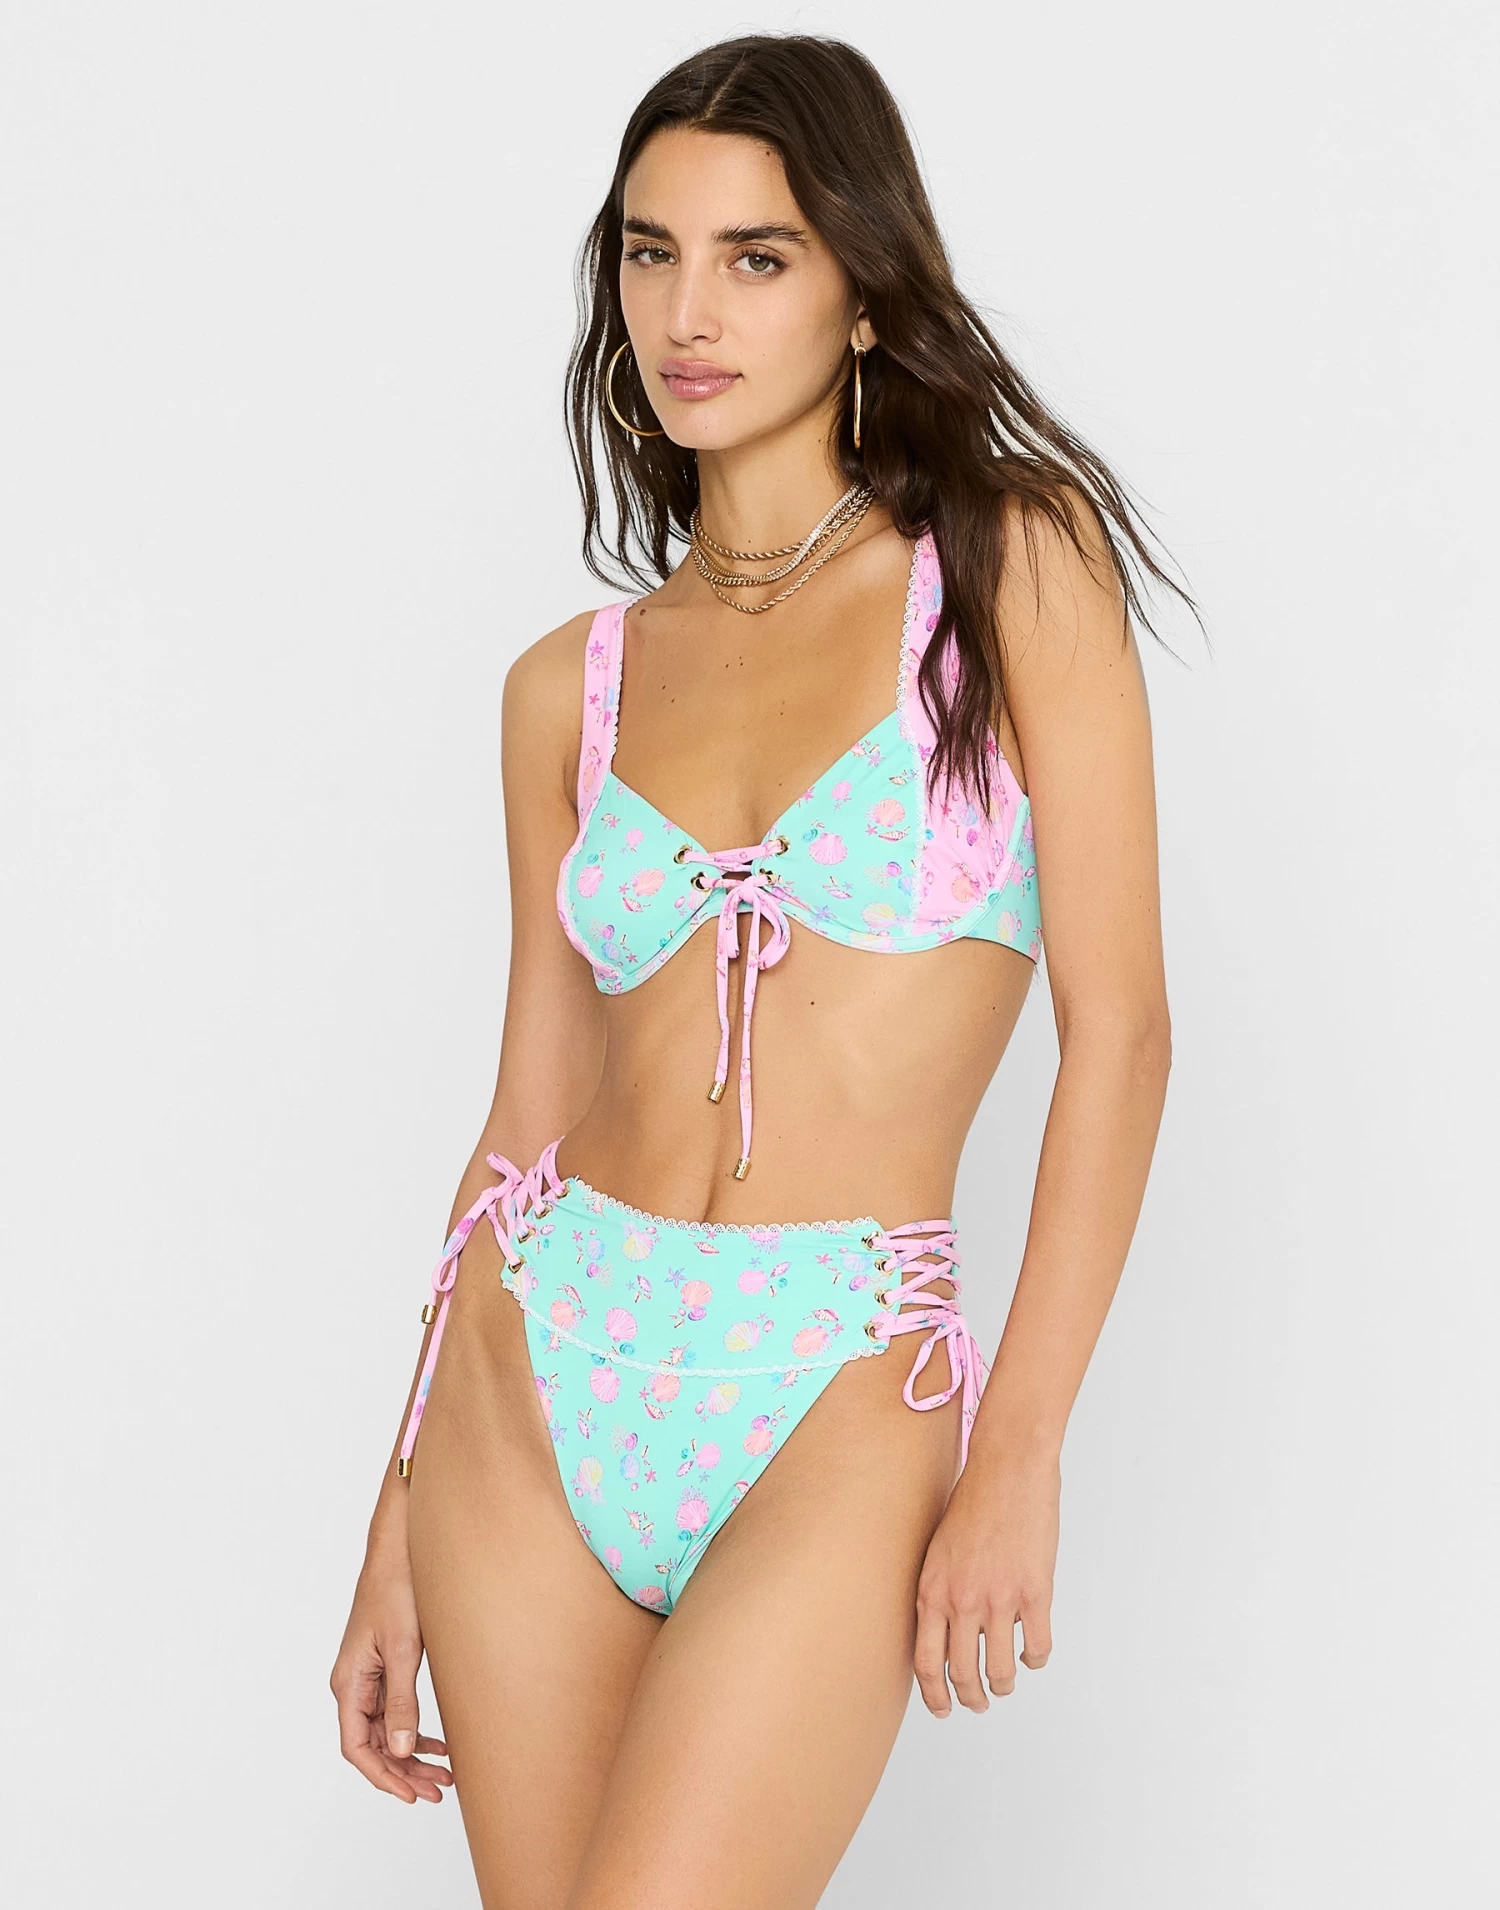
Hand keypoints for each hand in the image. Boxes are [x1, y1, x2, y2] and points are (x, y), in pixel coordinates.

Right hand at [330, 1538, 453, 1802]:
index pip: (357, 1747)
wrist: (400, 1549)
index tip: (410, 1795)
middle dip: (404, 1772)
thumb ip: (403, 1700)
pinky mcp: (386, 1665)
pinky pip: (396, 1710)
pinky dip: (416, 1729)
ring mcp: (369, 1676)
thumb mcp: (404, 1648)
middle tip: (438, 1791)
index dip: (382, 1776)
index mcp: (349, 1683)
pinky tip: (440, 1744)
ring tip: (444, 1775)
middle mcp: (353, 1684)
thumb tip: (403, 1749)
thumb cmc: (396, 1590)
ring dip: (413, 1755)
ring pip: (387, 1730)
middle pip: (374, 1744)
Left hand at [913, 1443, 1059, 1715]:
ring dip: (1003, 1685)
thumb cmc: (973, 1501)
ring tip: (1005, 1685)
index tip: (943, 1707)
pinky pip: (1036, 1646)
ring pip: (1000, 1670)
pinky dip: (1034, 1659)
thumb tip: (946, 1632)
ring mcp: (999, 1599)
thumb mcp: (938, 1549)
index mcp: (932, 1590)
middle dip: (970, 1697)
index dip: (934, 1694)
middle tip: (978, 1703)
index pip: (925, 1661)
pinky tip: (1032, 1655)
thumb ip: (940, 1591)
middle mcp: (961, 1601)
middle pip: (962, 1674)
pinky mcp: (1035, 1593)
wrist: (1007, 1468)